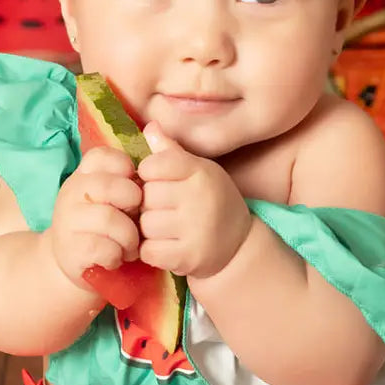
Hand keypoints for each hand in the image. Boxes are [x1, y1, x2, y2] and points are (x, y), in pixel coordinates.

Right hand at [48, 147, 141, 289]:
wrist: (75, 263)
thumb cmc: (106, 226)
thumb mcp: (116, 197)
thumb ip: (134, 172)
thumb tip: (155, 129)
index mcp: (84, 174)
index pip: (103, 156)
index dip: (126, 170)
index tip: (134, 190)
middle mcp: (71, 192)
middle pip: (110, 186)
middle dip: (134, 205)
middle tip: (137, 220)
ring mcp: (68, 221)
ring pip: (109, 219)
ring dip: (129, 237)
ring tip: (131, 246)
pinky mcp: (70, 250)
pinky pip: (103, 248)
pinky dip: (117, 256)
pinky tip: (116, 258)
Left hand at [136, 124, 249, 278]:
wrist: (239, 246)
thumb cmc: (212, 201)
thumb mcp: (199, 171)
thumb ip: (171, 151)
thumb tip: (149, 126)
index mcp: (200, 172)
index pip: (152, 165)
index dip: (149, 175)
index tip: (161, 182)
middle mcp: (199, 198)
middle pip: (146, 196)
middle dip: (149, 204)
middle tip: (165, 209)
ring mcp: (195, 229)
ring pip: (145, 224)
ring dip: (149, 229)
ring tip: (167, 228)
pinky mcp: (189, 257)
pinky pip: (148, 251)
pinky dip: (151, 251)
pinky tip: (167, 246)